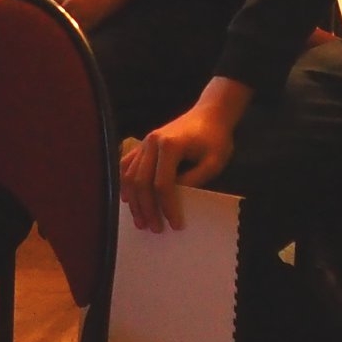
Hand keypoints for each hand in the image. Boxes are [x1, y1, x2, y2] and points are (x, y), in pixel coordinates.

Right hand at [119, 83, 249, 229]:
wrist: (210, 114)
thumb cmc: (215, 138)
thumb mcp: (213, 162)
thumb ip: (194, 181)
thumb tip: (176, 200)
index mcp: (170, 145)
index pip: (162, 184)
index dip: (167, 207)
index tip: (175, 225)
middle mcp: (151, 142)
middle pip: (141, 182)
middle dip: (147, 209)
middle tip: (154, 228)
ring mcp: (145, 142)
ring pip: (130, 175)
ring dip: (134, 200)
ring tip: (140, 220)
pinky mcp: (144, 143)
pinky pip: (127, 164)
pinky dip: (125, 183)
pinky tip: (128, 199)